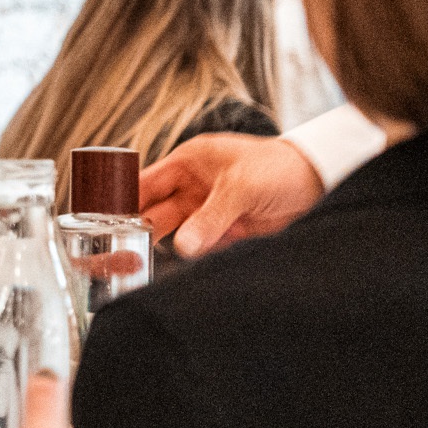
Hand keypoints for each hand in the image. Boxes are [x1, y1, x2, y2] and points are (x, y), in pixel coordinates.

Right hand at [139, 133, 323, 258]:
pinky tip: (184, 264)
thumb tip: (182, 247)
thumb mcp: (241, 187)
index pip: (145, 182)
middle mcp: (194, 186)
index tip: (104, 220)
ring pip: (177, 232)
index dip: (124, 199)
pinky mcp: (226, 230)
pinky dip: (193, 256)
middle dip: (141, 229)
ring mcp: (209, 209)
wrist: (323, 181)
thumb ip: (210, 218)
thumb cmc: (281, 167)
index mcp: (190, 162)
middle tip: (122, 250)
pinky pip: (200, 246)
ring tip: (146, 263)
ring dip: (168, 246)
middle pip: (156, 211)